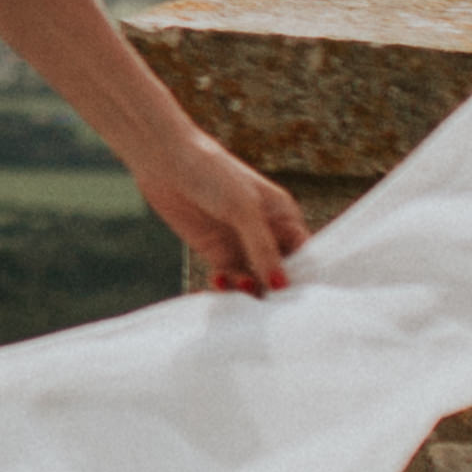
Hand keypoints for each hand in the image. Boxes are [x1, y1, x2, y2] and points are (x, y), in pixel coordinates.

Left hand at [138, 124, 309, 293]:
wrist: (166, 161)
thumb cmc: (212, 173)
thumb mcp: (244, 209)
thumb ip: (263, 248)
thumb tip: (281, 285)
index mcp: (284, 217)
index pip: (305, 255)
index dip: (305, 278)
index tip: (301, 302)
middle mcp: (267, 233)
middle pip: (281, 272)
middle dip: (277, 291)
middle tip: (271, 310)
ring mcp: (241, 243)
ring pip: (256, 280)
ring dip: (250, 291)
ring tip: (241, 291)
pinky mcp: (216, 252)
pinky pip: (229, 279)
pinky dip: (227, 288)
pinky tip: (218, 285)